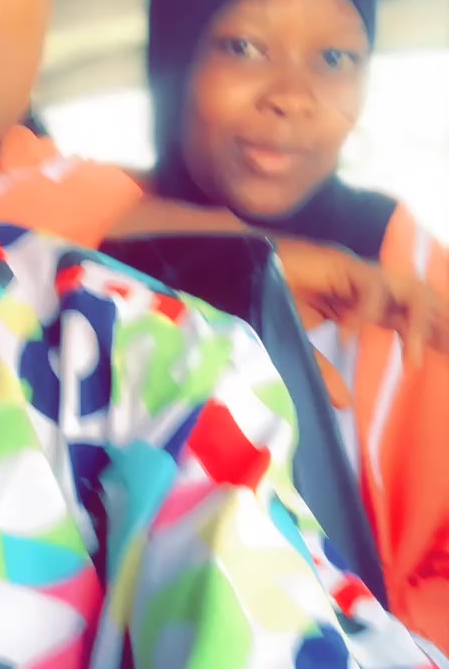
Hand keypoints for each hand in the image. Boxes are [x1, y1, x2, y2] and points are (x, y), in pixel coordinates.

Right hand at [275, 238, 448, 403]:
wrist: (239, 279)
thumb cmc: (266, 307)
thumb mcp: (299, 349)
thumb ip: (322, 371)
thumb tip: (343, 404)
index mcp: (363, 306)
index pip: (410, 319)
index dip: (429, 339)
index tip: (440, 362)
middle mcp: (369, 289)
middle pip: (424, 303)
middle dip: (442, 328)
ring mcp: (359, 274)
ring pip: (413, 291)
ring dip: (418, 326)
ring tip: (411, 362)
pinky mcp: (343, 264)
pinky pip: (373, 287)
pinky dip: (366, 314)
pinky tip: (347, 338)